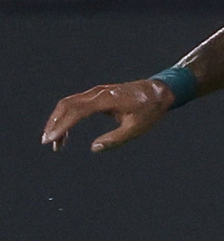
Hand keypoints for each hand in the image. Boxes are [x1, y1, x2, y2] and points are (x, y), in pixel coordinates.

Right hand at [41, 78, 174, 151]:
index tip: (51, 139)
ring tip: (56, 142)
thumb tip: (93, 148)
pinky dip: (67, 116)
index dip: (62, 126)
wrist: (158, 92)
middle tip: (48, 142)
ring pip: (69, 103)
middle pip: (66, 105)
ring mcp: (96, 92)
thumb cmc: (149, 111)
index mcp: (106, 100)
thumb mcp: (135, 128)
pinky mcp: (97, 94)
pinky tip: (65, 132)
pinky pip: (76, 103)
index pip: (76, 111)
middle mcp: (97, 92)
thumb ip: (115, 139)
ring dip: (58, 121)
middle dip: (54, 123)